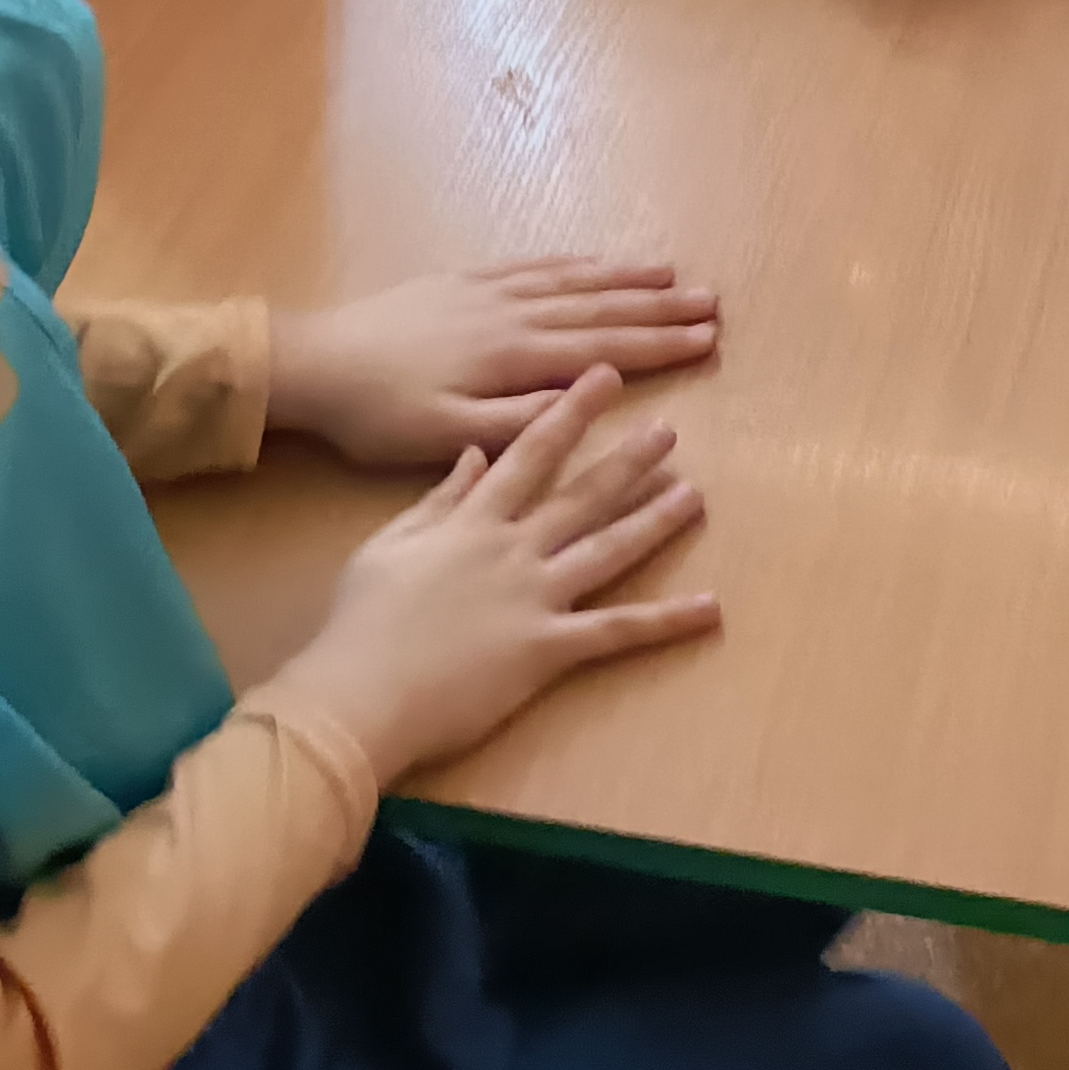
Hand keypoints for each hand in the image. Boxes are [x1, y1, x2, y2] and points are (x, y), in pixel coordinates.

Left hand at [267, 259, 722, 463]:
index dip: (659, 345)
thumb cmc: (379, 413)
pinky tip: (594, 261)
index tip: (707, 340)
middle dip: (659, 307)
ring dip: (625, 278)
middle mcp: (511, 314)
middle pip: (599, 307)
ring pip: (572, 280)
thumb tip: (586, 400)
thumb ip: (517, 421)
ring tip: (672, 273)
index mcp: (513, 356)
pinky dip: (574, 262)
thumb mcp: (444, 435)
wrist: (317, 362)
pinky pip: (533, 265)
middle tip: (713, 303)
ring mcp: (489, 291)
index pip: (603, 349)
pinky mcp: (464, 281)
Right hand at [271, 371, 717, 784]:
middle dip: (627, 459)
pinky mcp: (547, 648)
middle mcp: (512, 549)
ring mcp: (534, 597)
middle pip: (581, 495)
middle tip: (669, 429)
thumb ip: (439, 499)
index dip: (569, 412)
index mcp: (472, 521)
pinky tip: (709, 607)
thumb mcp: (389, 544)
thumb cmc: (362, 620)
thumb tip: (475, 455)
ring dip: (654, 521)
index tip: (604, 377)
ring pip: (608, 549)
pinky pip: (616, 631)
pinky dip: (666, 621)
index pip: (529, 453)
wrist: (359, 692)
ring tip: (695, 496)